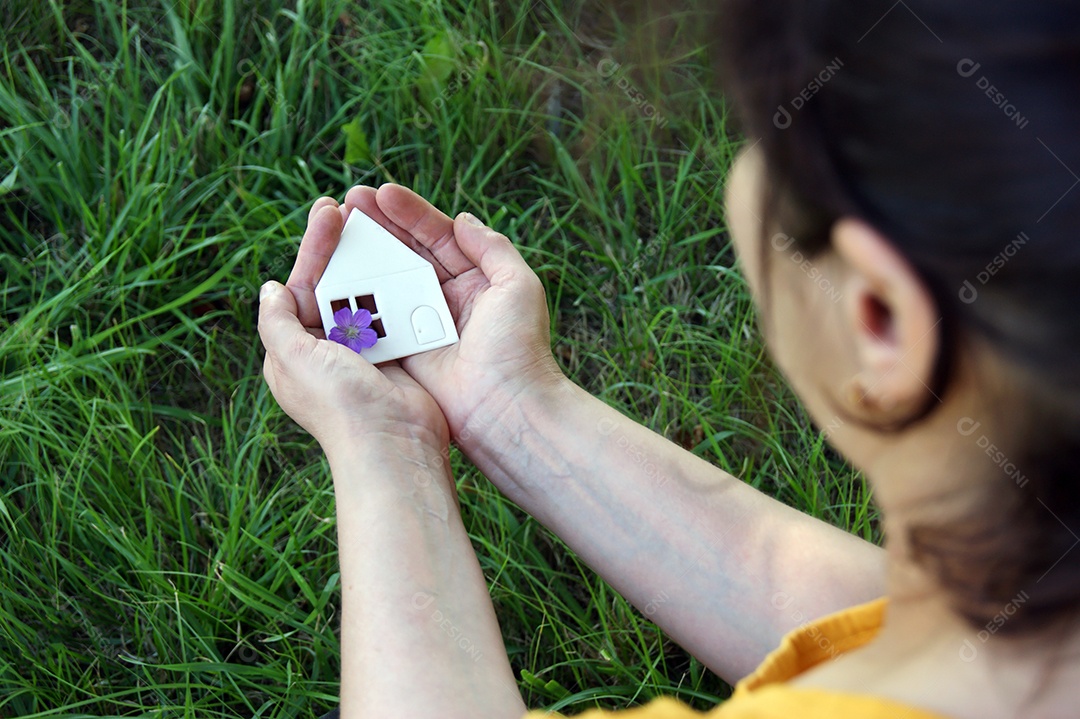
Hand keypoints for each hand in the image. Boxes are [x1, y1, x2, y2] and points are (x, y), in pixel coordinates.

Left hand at [259, 199, 447, 452]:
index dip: (314, 248)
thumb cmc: (340, 406)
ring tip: (379, 227)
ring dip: (372, 263)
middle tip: (351, 205)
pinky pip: (395, 313)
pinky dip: (398, 289)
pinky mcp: (396, 356)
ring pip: (365, 294)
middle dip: (341, 247)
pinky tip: (405, 263)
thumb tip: (270, 288)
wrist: (393, 445)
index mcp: (295, 350)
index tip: (328, 214)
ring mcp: (363, 353)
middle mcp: (326, 350)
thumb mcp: (292, 358)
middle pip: (334, 284)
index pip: (302, 286)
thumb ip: (276, 321)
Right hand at [287, 184, 565, 440]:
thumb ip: (492, 248)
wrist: (507, 409)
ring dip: (362, 257)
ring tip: (336, 229)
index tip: (382, 192)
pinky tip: (335, 275)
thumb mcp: (518, 286)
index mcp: (476, 282)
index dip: (411, 214)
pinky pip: (376, 320)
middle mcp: (447, 301)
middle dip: (379, 227)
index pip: (438, 238)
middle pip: (407, 255)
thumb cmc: (519, 348)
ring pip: (388, 282)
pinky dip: (357, 298)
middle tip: (348, 202)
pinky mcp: (405, 353)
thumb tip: (463, 219)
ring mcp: (423, 326)